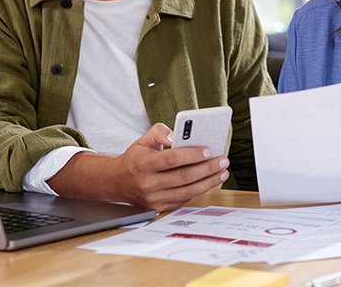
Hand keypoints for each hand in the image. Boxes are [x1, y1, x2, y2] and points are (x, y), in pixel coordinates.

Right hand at [47, 123, 229, 211]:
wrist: (117, 182)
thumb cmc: (135, 159)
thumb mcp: (143, 140)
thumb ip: (159, 132)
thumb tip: (175, 135)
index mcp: (143, 164)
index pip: (171, 159)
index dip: (191, 155)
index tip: (208, 150)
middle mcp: (148, 184)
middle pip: (183, 177)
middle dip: (207, 168)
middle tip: (222, 160)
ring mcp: (154, 198)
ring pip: (187, 191)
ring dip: (209, 182)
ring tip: (222, 172)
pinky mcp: (160, 207)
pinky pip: (184, 199)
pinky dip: (200, 190)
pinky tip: (210, 181)